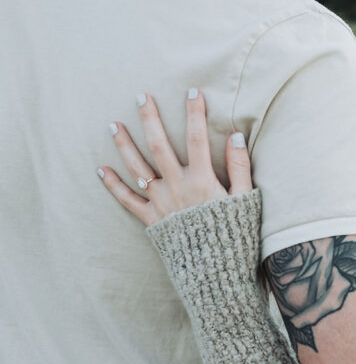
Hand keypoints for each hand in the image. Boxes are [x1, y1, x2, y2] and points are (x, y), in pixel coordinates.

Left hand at [98, 89, 252, 225]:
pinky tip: (101, 169)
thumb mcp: (245, 199)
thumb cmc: (234, 235)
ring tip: (113, 125)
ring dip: (124, 145)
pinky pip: (128, 200)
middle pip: (158, 146)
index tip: (193, 91)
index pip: (197, 138)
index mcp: (202, 180)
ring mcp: (161, 203)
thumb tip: (236, 135)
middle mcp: (177, 187)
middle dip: (149, 119)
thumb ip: (240, 167)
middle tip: (140, 97)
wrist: (215, 272)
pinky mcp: (151, 220)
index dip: (194, 113)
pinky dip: (113, 185)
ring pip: (137, 169)